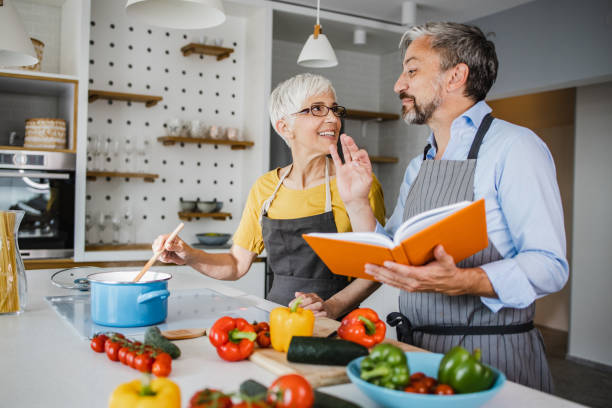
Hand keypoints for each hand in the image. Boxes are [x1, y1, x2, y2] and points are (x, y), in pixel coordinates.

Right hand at [152, 233, 191, 264]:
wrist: (187, 258)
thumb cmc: (187, 251)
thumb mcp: (182, 248)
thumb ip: (174, 247)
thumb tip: (167, 246)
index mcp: (171, 237)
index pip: (162, 238)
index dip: (160, 243)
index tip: (159, 249)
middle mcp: (166, 241)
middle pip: (156, 243)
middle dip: (158, 250)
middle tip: (164, 255)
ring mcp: (164, 247)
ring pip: (156, 251)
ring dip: (160, 256)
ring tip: (168, 258)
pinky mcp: (163, 253)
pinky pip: (159, 256)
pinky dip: (162, 259)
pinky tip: (169, 259)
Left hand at [294, 292, 331, 317]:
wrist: (332, 308)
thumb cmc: (318, 305)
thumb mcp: (311, 299)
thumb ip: (303, 297)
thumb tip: (296, 293)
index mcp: (313, 296)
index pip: (304, 296)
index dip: (296, 300)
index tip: (290, 305)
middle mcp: (318, 300)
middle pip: (311, 299)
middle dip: (303, 303)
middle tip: (297, 308)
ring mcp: (323, 306)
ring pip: (318, 304)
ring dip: (311, 307)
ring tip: (305, 310)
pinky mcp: (327, 312)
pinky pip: (323, 313)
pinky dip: (318, 315)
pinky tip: (313, 316)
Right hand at [329, 134, 372, 207]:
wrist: (354, 199)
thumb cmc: (362, 191)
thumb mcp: (367, 180)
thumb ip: (363, 170)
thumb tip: (355, 162)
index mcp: (365, 165)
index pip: (362, 154)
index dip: (359, 154)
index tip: (356, 158)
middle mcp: (356, 164)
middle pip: (353, 151)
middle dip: (350, 144)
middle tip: (347, 138)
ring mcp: (348, 167)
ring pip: (346, 153)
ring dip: (344, 145)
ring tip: (343, 137)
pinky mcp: (341, 170)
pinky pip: (337, 160)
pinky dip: (335, 154)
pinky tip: (332, 147)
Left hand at [364, 245, 490, 295]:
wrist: (450, 284)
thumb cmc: (447, 272)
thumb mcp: (448, 262)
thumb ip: (443, 255)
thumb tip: (439, 248)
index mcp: (422, 276)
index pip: (406, 272)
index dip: (395, 268)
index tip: (385, 263)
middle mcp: (415, 283)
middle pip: (394, 278)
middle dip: (380, 271)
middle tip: (368, 266)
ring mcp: (411, 286)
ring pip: (392, 282)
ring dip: (379, 276)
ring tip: (368, 270)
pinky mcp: (409, 287)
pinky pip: (394, 284)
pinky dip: (384, 280)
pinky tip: (376, 276)